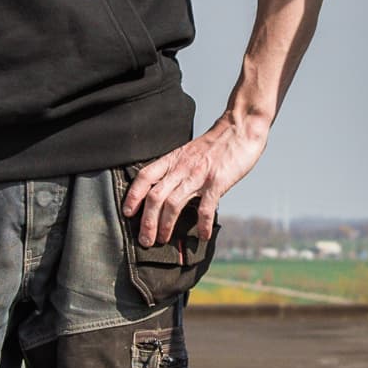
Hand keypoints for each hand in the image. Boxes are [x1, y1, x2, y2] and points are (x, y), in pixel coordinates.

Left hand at [123, 117, 267, 245]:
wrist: (240, 127)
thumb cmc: (216, 143)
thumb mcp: (189, 153)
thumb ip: (178, 170)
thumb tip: (169, 191)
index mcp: (173, 160)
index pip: (145, 177)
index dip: (133, 195)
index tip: (127, 212)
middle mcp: (181, 168)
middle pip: (155, 197)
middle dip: (147, 222)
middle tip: (145, 240)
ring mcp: (199, 175)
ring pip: (173, 204)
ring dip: (165, 225)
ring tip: (163, 240)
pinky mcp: (217, 182)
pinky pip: (205, 208)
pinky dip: (202, 224)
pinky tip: (203, 236)